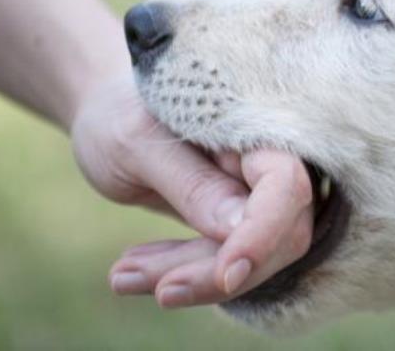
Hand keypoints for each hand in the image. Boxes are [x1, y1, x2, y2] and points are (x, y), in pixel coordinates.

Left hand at [70, 73, 313, 305]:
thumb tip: (237, 230)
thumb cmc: (120, 114)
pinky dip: (180, 271)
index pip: (285, 185)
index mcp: (255, 127)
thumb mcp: (138, 145)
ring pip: (251, 256)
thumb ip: (192, 184)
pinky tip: (129, 272)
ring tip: (120, 276)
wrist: (109, 113)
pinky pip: (224, 258)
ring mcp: (255, 192)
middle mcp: (267, 161)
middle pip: (277, 233)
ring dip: (190, 276)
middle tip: (139, 282)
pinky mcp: (236, 219)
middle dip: (215, 269)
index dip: (264, 233)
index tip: (226, 274)